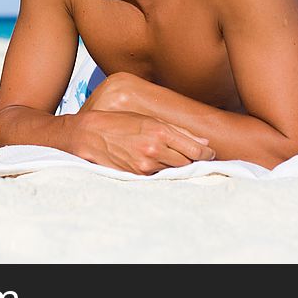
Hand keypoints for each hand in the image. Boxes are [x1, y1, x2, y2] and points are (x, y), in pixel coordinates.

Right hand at [73, 109, 215, 174]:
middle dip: (191, 161)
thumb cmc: (118, 122)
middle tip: (188, 157)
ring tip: (164, 157)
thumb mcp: (149, 119)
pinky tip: (151, 164)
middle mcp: (155, 149)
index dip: (206, 154)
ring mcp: (145, 165)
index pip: (197, 150)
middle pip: (188, 163)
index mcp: (161, 131)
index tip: (208, 154)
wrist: (88, 135)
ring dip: (174, 167)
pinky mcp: (136, 176)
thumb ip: (179, 132)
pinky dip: (159, 173)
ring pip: (174, 172)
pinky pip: (157, 178)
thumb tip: (204, 143)